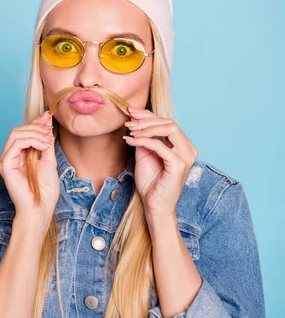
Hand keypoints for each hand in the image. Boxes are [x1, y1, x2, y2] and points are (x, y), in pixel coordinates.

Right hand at [0, 112, 57, 234]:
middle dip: (36, 127)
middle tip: (49, 130)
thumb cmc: (44, 190)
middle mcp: (9, 156)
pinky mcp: (5, 164)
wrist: (40, 208)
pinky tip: (43, 146)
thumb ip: (45, 143)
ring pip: (16, 134)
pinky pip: (15, 143)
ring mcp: (5, 160)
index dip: (35, 123)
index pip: (23, 133)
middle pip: (18, 130)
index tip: (47, 117)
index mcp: (19, 156)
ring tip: (47, 141)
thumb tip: (46, 124)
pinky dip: (31, 140)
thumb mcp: (49, 160)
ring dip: (35, 133)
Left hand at [123, 107, 198, 221]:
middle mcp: (188, 149)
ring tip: (130, 131)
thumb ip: (142, 137)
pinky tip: (130, 141)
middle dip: (146, 119)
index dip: (148, 115)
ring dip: (147, 128)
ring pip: (169, 129)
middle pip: (169, 122)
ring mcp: (186, 156)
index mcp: (182, 145)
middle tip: (129, 121)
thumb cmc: (150, 182)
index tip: (131, 112)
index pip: (166, 123)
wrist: (154, 205)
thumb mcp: (144, 154)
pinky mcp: (179, 165)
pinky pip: (160, 145)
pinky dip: (144, 141)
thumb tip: (134, 119)